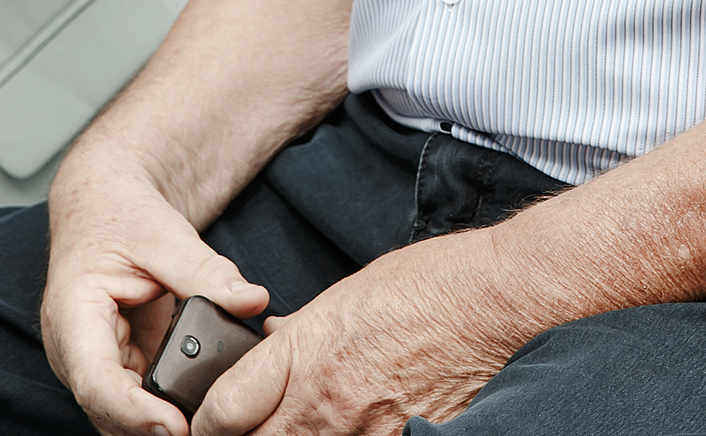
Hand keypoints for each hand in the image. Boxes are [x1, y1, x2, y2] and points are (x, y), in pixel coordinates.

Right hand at [40, 153, 271, 435]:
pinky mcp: (118, 368)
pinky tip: (203, 408)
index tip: (176, 426)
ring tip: (209, 421)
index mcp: (72, 316)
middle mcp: (75, 352)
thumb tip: (251, 301)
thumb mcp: (164, 235)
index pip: (95, 381)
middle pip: (109, 410)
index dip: (134, 412)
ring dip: (162, 421)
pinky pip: (140, 401)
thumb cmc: (123, 216)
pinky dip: (168, 408)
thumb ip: (206, 272)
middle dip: (154, 426)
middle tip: (208, 428)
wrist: (105, 207)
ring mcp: (94, 365)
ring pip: (123, 415)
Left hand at [195, 234, 529, 435]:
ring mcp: (364, 433)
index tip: (208, 422)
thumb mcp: (346, 295)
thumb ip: (301, 331)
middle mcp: (326, 400)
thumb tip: (271, 345)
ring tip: (310, 424)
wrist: (497, 302)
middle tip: (249, 428)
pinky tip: (351, 430)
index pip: (224, 408)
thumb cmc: (431, 285)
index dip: (208, 422)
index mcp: (304, 351)